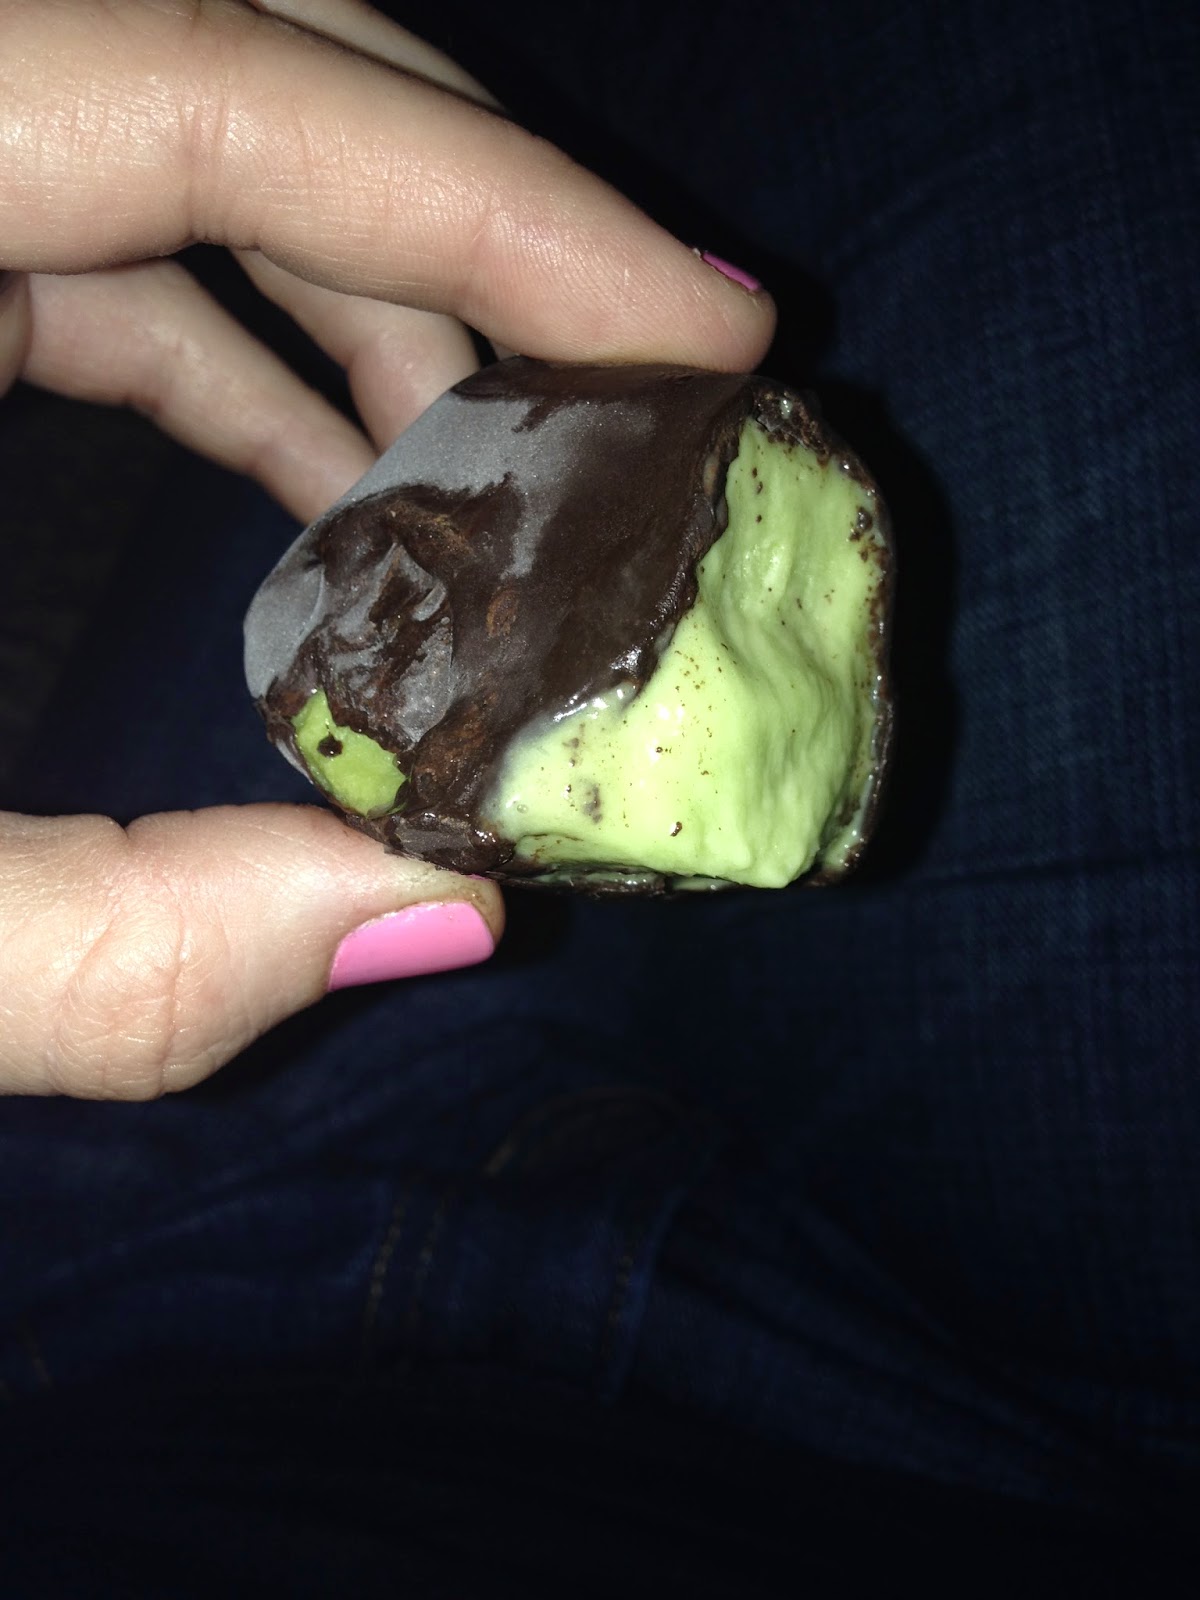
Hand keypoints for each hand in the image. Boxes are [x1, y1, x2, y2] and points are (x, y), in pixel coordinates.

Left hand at [0, 0, 774, 1097]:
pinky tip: (357, 493)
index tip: (710, 336)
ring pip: (188, 138)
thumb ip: (102, 958)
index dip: (493, 202)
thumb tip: (429, 924)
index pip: (212, 94)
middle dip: (478, 208)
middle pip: (236, 53)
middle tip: (655, 372)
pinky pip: (109, 238)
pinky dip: (255, 348)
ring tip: (528, 466)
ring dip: (384, 288)